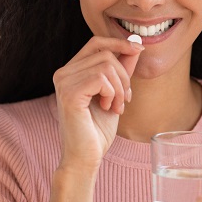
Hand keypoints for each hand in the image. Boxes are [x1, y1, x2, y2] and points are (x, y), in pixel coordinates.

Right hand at [52, 36, 143, 170]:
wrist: (85, 158)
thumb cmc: (97, 130)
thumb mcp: (114, 93)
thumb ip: (121, 70)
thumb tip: (135, 46)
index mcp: (70, 71)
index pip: (96, 43)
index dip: (119, 42)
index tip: (138, 49)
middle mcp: (63, 73)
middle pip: (105, 54)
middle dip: (124, 76)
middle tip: (124, 100)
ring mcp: (64, 82)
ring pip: (106, 65)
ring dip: (120, 88)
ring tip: (116, 107)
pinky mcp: (69, 94)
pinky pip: (101, 78)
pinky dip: (112, 93)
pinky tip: (108, 108)